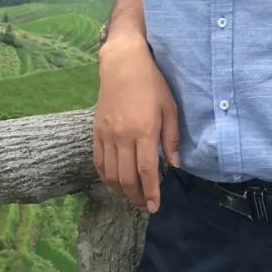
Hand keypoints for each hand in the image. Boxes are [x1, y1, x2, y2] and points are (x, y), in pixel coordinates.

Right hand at [93, 37, 179, 213]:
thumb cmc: (152, 83)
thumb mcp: (169, 107)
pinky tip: (115, 183)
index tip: (155, 207)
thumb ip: (171, 137)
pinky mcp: (96, 131)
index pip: (146, 171)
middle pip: (127, 177)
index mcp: (144, 130)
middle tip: (145, 207)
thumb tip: (174, 164)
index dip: (151, 192)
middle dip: (136, 197)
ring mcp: (107, 134)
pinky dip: (106, 178)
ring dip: (121, 191)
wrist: (122, 64)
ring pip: (110, 174)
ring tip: (132, 198)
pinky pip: (99, 162)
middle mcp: (123, 136)